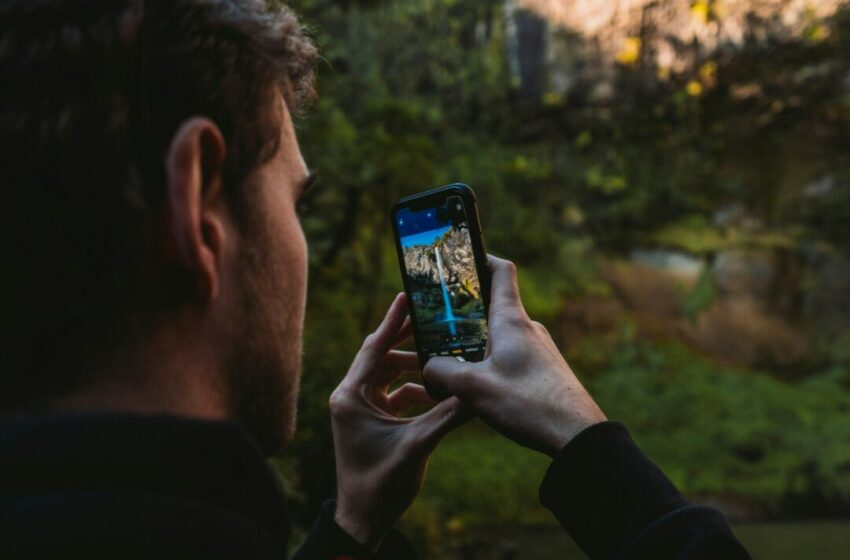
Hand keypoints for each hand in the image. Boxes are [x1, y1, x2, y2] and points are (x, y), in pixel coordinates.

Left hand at [330, 292, 469, 549]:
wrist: (364, 519)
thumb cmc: (380, 485)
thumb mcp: (417, 445)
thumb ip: (447, 416)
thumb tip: (477, 392)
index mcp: (351, 396)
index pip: (374, 348)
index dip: (392, 321)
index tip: (407, 295)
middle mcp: (351, 396)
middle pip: (381, 356)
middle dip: (407, 340)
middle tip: (432, 319)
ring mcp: (359, 408)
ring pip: (388, 374)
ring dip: (413, 366)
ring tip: (440, 354)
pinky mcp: (370, 420)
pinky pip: (392, 394)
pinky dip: (413, 389)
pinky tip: (437, 390)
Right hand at [423, 255, 605, 457]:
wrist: (577, 435)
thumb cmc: (527, 404)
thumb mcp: (473, 388)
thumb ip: (443, 370)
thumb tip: (431, 366)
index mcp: (511, 320)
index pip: (501, 271)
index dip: (481, 258)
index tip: (462, 256)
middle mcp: (528, 328)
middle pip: (494, 307)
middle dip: (466, 311)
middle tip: (438, 321)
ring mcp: (539, 350)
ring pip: (501, 337)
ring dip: (477, 343)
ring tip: (452, 360)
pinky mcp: (544, 371)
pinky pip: (512, 357)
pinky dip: (492, 362)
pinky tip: (479, 386)